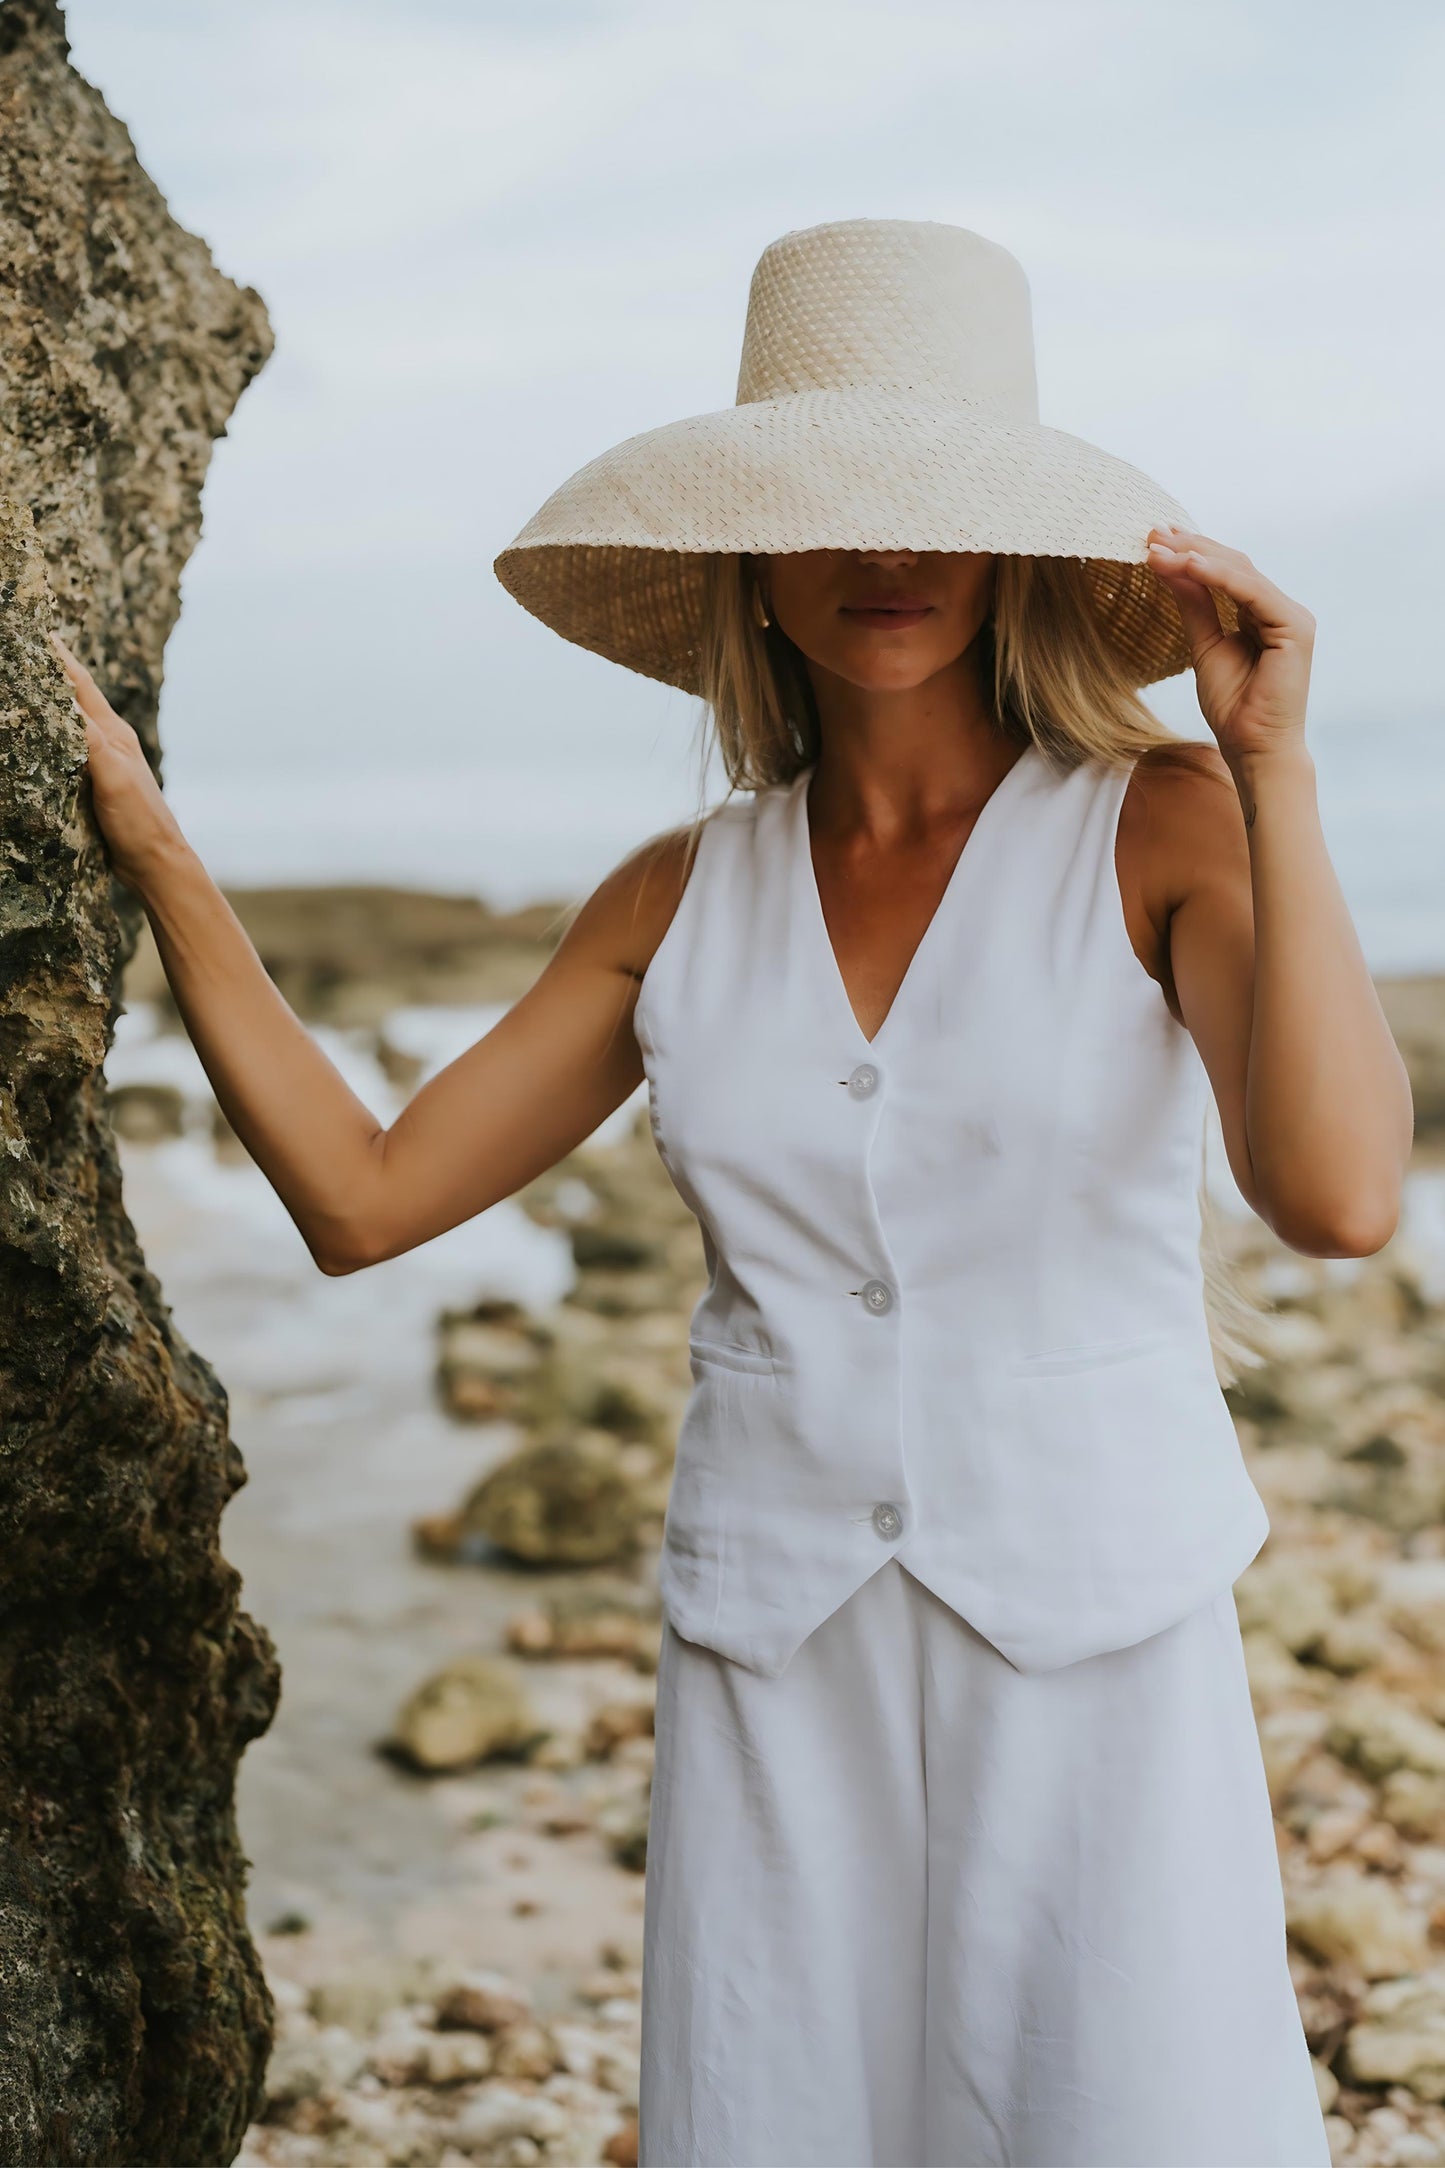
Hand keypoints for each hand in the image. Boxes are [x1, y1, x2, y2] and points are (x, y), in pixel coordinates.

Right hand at [48, 631, 186, 889]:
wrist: (157, 865)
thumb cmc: (139, 821)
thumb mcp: (113, 776)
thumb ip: (90, 741)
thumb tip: (63, 703)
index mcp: (114, 733)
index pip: (80, 684)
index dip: (58, 658)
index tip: (37, 630)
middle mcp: (109, 742)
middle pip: (75, 698)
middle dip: (52, 672)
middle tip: (28, 647)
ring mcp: (103, 764)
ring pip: (71, 723)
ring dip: (53, 702)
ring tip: (31, 683)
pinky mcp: (96, 786)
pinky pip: (68, 751)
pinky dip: (53, 736)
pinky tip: (43, 738)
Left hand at [1146, 525, 1313, 763]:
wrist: (1253, 747)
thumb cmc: (1234, 706)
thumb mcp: (1205, 646)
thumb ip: (1195, 606)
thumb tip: (1172, 568)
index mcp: (1261, 613)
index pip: (1225, 572)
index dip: (1190, 554)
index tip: (1154, 540)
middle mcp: (1279, 609)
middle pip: (1233, 565)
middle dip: (1190, 547)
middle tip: (1152, 532)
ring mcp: (1291, 616)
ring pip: (1241, 572)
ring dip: (1197, 557)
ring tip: (1159, 547)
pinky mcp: (1295, 627)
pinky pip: (1252, 592)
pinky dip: (1219, 577)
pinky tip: (1188, 566)